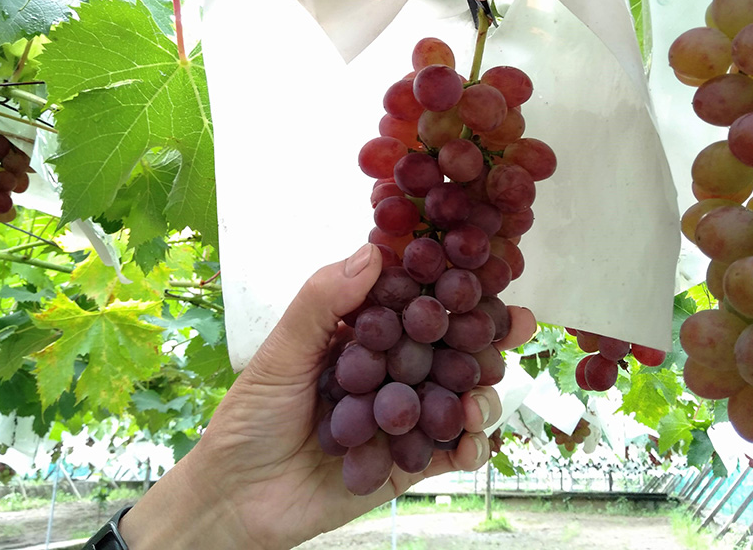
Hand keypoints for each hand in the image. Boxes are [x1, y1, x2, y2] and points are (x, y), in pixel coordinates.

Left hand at [118, 243, 536, 549]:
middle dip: (484, 335)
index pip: (411, 302)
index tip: (482, 267)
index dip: (446, 285)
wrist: (237, 501)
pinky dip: (470, 446)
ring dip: (481, 391)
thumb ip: (322, 303)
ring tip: (482, 393)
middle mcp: (388, 370)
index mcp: (361, 336)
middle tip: (516, 323)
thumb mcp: (280, 354)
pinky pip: (449, 451)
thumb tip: (372, 251)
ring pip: (457, 396)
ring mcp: (401, 416)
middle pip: (447, 347)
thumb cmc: (248, 419)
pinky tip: (471, 442)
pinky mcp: (406, 462)